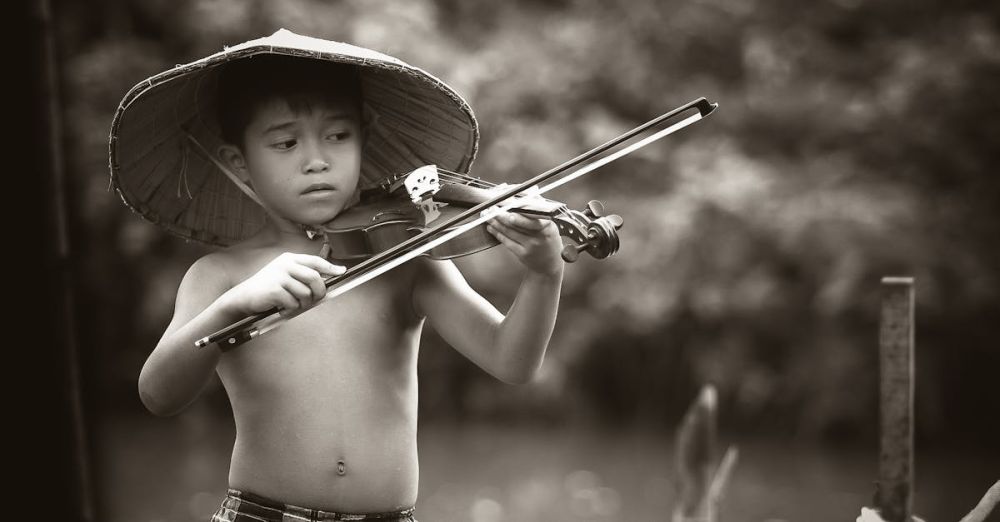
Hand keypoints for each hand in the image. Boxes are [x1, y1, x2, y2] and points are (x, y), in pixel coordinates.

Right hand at [221, 253, 345, 316]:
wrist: (243, 297)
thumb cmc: (267, 290)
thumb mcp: (284, 276)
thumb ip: (301, 277)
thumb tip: (324, 285)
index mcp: (289, 259)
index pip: (315, 261)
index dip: (330, 267)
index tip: (342, 271)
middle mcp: (285, 264)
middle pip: (315, 278)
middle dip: (319, 292)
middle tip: (315, 300)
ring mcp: (279, 275)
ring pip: (306, 293)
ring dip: (302, 304)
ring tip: (290, 305)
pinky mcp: (275, 289)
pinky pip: (294, 303)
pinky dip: (290, 310)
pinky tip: (281, 309)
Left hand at [486, 213, 563, 276]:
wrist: (550, 264)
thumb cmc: (549, 241)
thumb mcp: (551, 225)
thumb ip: (539, 212)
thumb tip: (527, 196)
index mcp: (547, 226)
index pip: (530, 217)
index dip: (517, 212)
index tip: (506, 206)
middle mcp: (539, 236)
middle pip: (516, 223)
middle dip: (500, 215)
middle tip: (492, 208)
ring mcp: (530, 246)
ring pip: (509, 231)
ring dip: (496, 222)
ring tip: (488, 216)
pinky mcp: (522, 254)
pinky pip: (507, 241)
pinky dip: (497, 233)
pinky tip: (491, 228)